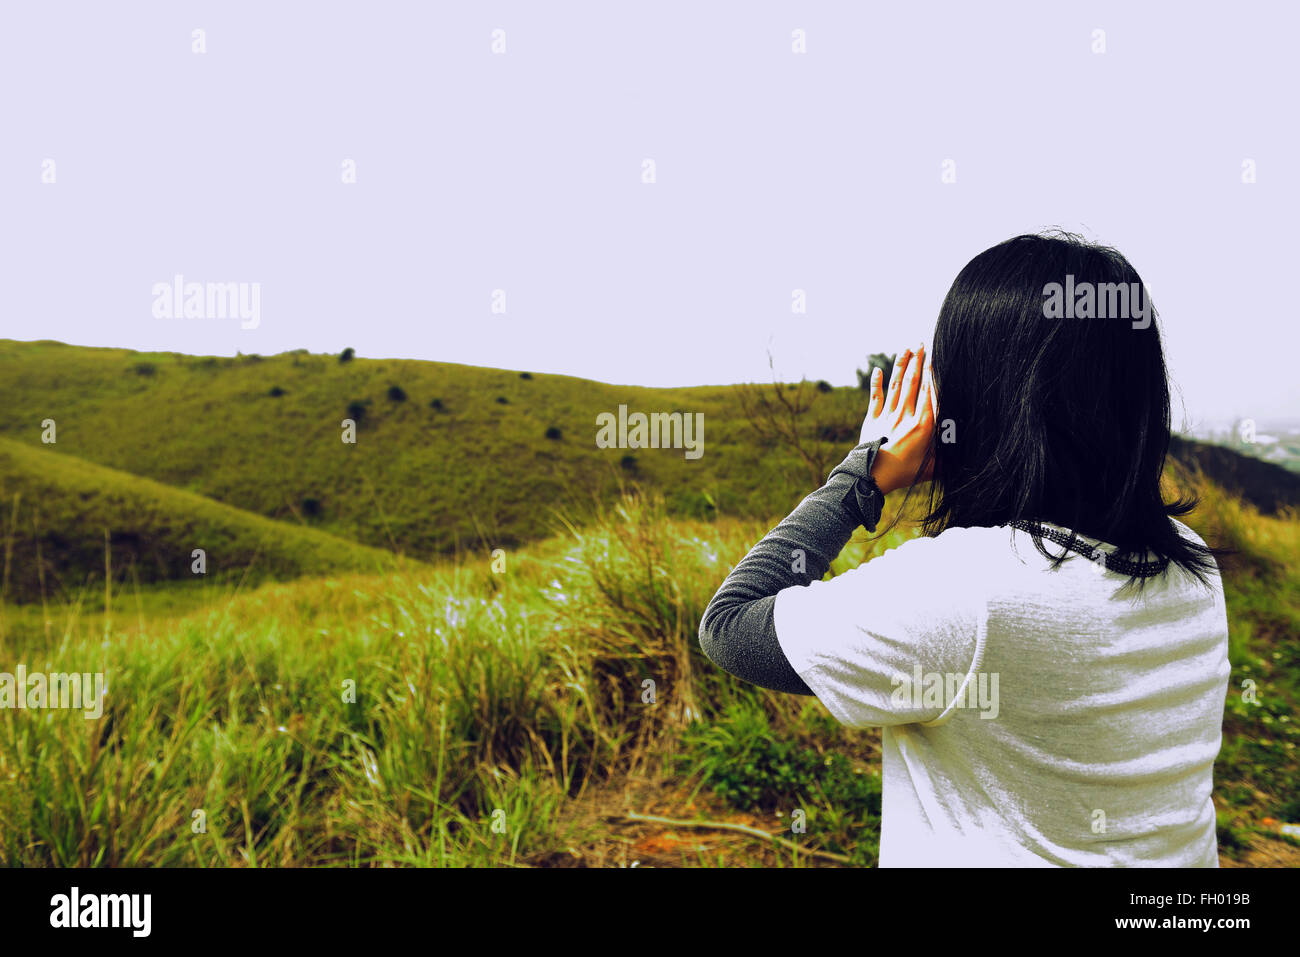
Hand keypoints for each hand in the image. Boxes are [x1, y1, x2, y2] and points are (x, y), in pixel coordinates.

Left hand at [860, 343, 935, 494]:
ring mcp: (886, 416)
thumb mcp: (933, 467)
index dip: (931, 373)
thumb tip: (968, 453)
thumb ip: (948, 456)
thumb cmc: (905, 474)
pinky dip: (876, 383)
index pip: (928, 393)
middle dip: (917, 362)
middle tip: (921, 344)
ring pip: (895, 386)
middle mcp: (904, 416)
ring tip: (906, 349)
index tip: (935, 357)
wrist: (872, 478)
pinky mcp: (871, 420)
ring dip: (900, 365)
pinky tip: (877, 370)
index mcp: (922, 425)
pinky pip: (875, 398)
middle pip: (912, 383)